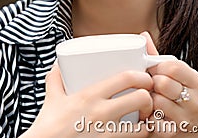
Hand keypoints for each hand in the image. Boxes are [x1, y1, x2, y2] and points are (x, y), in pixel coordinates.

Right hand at [24, 61, 153, 137]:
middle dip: (149, 98)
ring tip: (144, 121)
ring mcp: (107, 135)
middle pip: (141, 99)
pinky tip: (137, 136)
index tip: (144, 78)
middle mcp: (101, 114)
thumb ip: (56, 79)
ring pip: (143, 128)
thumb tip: (57, 65)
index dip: (141, 76)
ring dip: (147, 123)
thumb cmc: (48, 127)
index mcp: (90, 95)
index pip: (126, 78)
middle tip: (146, 99)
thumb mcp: (52, 98)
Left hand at [142, 32, 197, 136]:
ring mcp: (186, 119)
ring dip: (148, 100)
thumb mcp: (183, 78)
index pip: (173, 66)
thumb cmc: (189, 100)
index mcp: (196, 82)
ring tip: (151, 100)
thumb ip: (161, 58)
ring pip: (156, 101)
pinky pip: (152, 121)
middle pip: (162, 83)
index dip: (158, 67)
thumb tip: (143, 35)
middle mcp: (194, 101)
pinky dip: (147, 118)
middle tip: (151, 87)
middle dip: (152, 83)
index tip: (155, 71)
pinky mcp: (174, 133)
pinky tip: (151, 115)